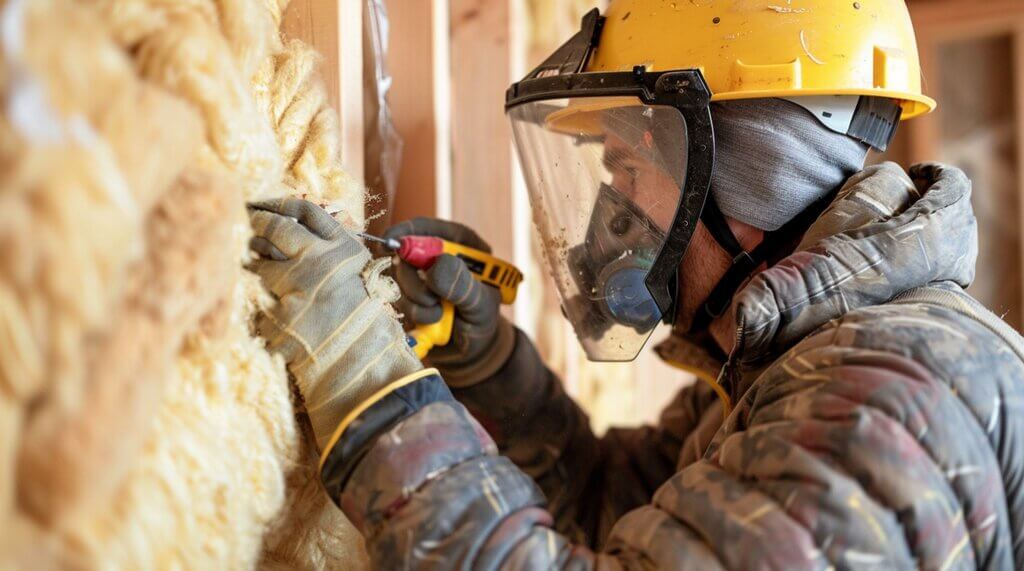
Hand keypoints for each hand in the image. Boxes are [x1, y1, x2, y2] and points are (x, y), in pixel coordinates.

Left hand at [249, 198, 420, 449]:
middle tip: (248, 225)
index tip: (264, 207)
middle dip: (258, 224)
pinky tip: (269, 320)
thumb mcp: (359, 276)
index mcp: (345, 248)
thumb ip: (333, 254)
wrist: (369, 365)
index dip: (279, 206)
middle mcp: (320, 259)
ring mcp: (298, 286)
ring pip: (260, 265)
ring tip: (260, 276)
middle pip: (277, 228)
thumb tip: (296, 234)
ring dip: (256, 268)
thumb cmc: (367, 323)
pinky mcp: (279, 315)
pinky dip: (260, 312)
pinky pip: (258, 305)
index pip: (305, 211)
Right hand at [382, 217, 514, 386]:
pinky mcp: (408, 296)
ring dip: (415, 302)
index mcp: (459, 243)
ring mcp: (419, 276)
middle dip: (412, 281)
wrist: (473, 349)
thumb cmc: (483, 320)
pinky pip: (396, 299)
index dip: (405, 232)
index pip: (427, 228)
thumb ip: (462, 285)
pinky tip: (431, 321)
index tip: (390, 243)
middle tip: (432, 301)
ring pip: (397, 278)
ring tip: (439, 314)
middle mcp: (435, 255)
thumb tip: (436, 265)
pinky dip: (412, 313)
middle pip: (404, 253)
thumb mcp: (481, 304)